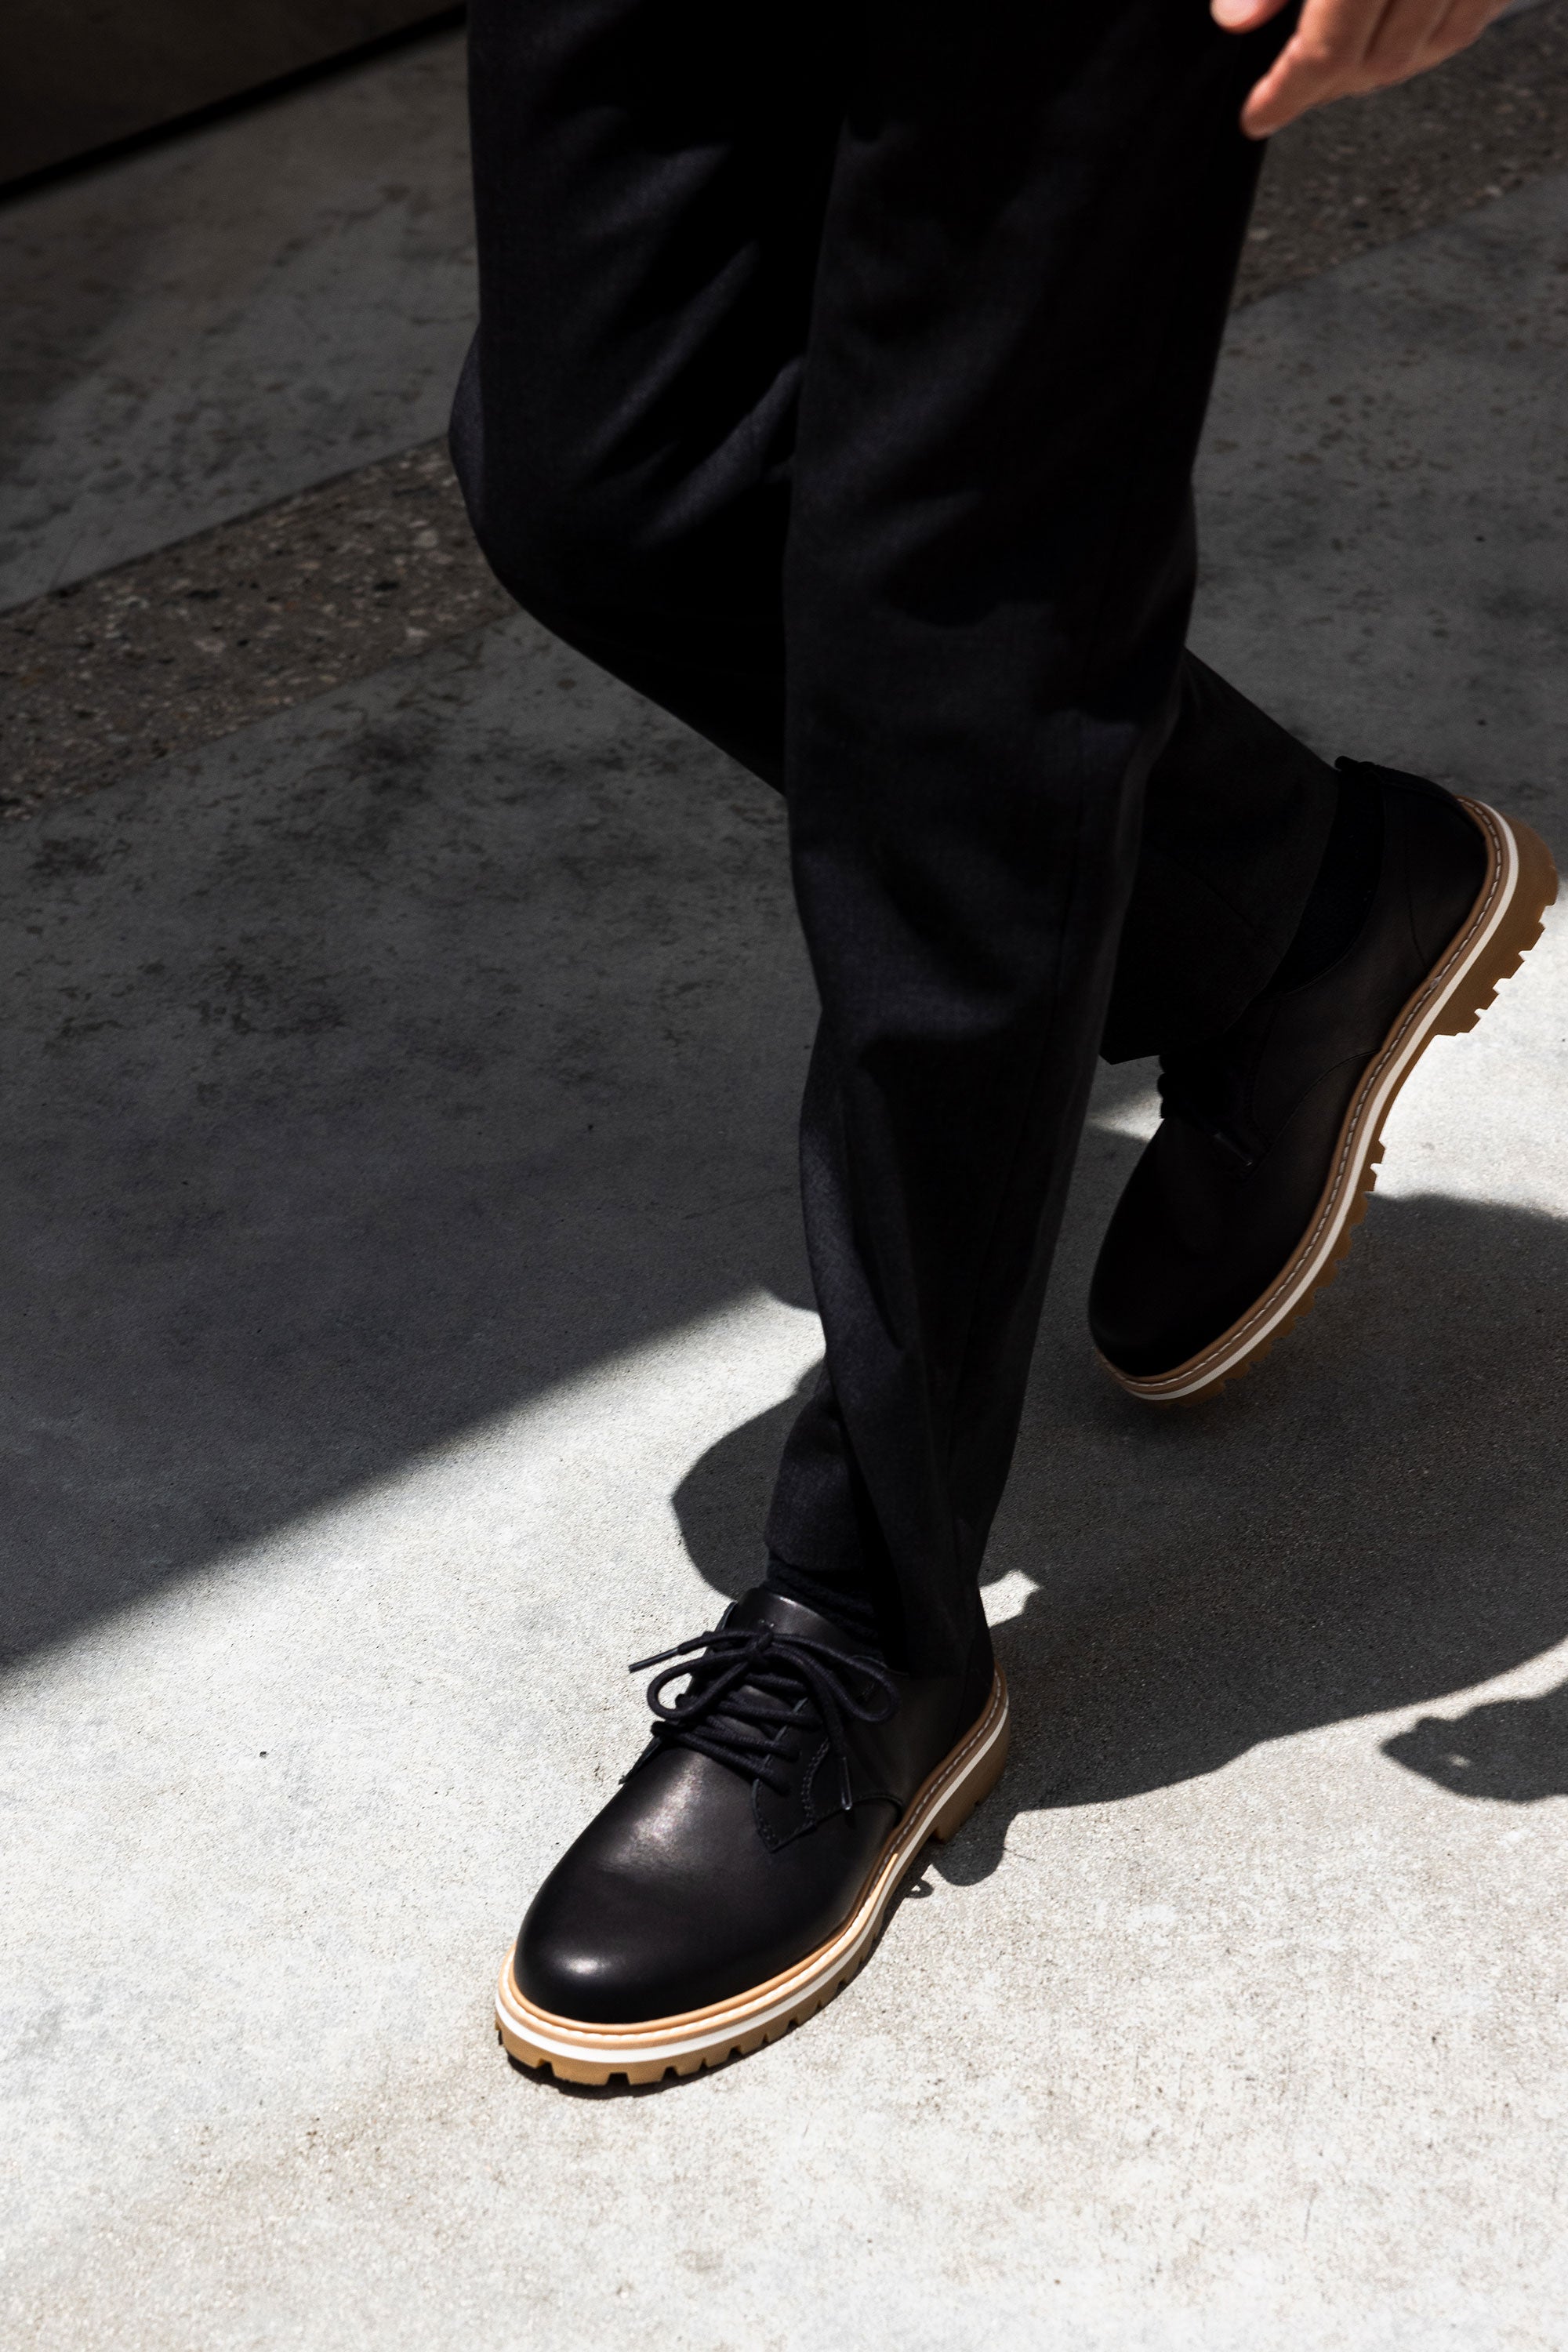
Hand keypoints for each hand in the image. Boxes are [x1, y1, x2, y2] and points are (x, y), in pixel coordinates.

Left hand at [1214, 0, 1512, 137]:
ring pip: (1433, 46)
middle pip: (1380, 61)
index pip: (1326, 54)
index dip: (1285, 95)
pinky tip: (1395, 37)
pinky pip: (1471, 17)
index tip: (1256, 118)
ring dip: (1381, 69)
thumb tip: (1236, 19)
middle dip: (1327, 88)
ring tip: (1336, 74)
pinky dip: (1432, 36)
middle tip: (1289, 93)